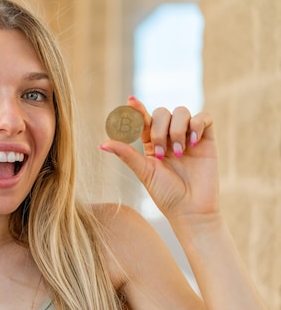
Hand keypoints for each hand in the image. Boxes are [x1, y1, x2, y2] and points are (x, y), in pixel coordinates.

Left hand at [100, 96, 219, 221]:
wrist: (191, 208)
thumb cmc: (165, 193)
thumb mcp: (144, 172)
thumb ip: (126, 154)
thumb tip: (101, 144)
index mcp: (151, 143)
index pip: (144, 120)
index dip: (137, 109)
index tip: (130, 101)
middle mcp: (169, 136)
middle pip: (162, 112)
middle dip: (160, 129)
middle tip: (161, 154)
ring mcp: (188, 136)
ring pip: (181, 111)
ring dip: (177, 129)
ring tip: (179, 153)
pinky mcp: (207, 139)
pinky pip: (204, 117)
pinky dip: (197, 125)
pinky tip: (193, 143)